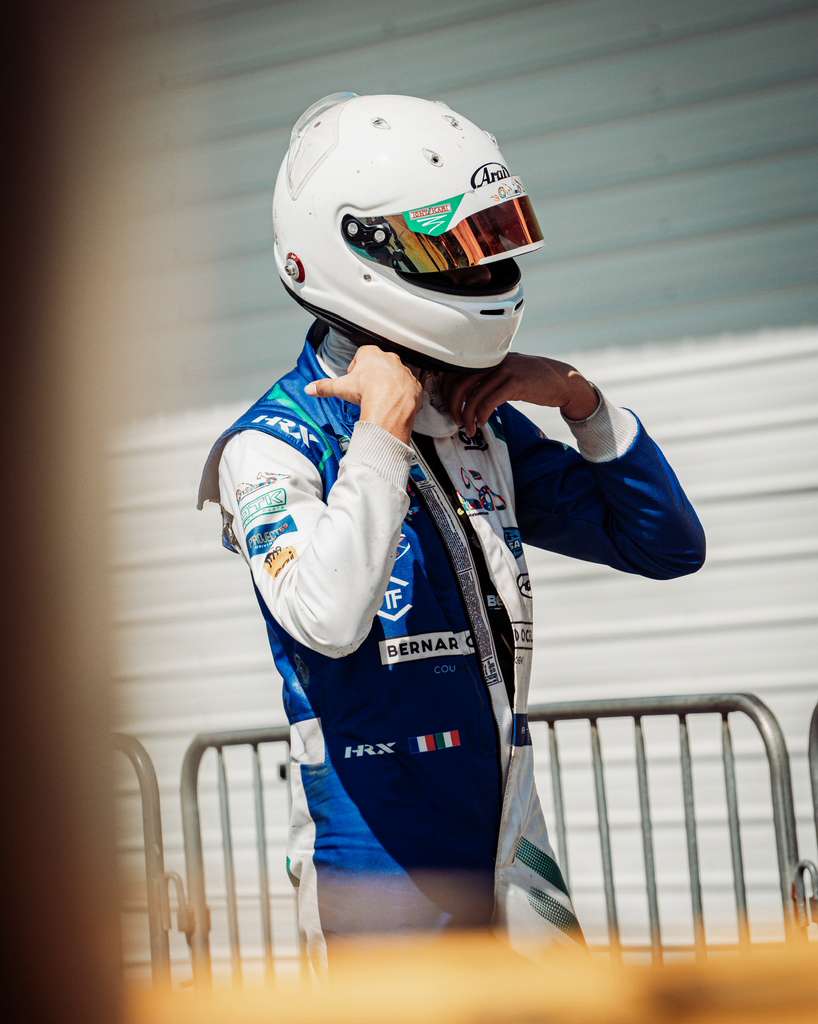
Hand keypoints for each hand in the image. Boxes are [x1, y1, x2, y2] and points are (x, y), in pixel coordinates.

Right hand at [305, 345, 421, 443]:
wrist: (389, 404)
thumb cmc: (367, 391)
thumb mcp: (341, 388)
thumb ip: (324, 386)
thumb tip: (310, 388)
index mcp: (371, 354)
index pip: (362, 354)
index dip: (357, 367)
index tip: (354, 379)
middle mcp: (389, 359)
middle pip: (380, 363)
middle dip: (374, 374)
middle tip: (366, 389)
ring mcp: (404, 371)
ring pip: (396, 374)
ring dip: (390, 383)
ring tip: (381, 398)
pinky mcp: (414, 384)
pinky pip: (409, 387)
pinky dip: (403, 394)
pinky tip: (395, 403)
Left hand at [445, 352, 598, 436]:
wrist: (562, 381)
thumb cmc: (533, 381)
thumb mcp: (507, 375)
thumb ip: (488, 381)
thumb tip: (467, 397)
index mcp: (489, 358)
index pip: (457, 372)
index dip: (448, 392)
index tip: (450, 408)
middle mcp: (494, 361)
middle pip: (461, 383)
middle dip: (454, 406)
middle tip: (457, 421)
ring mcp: (505, 370)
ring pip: (475, 395)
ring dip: (468, 416)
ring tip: (470, 428)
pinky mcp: (516, 383)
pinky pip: (491, 401)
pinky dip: (482, 414)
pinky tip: (483, 423)